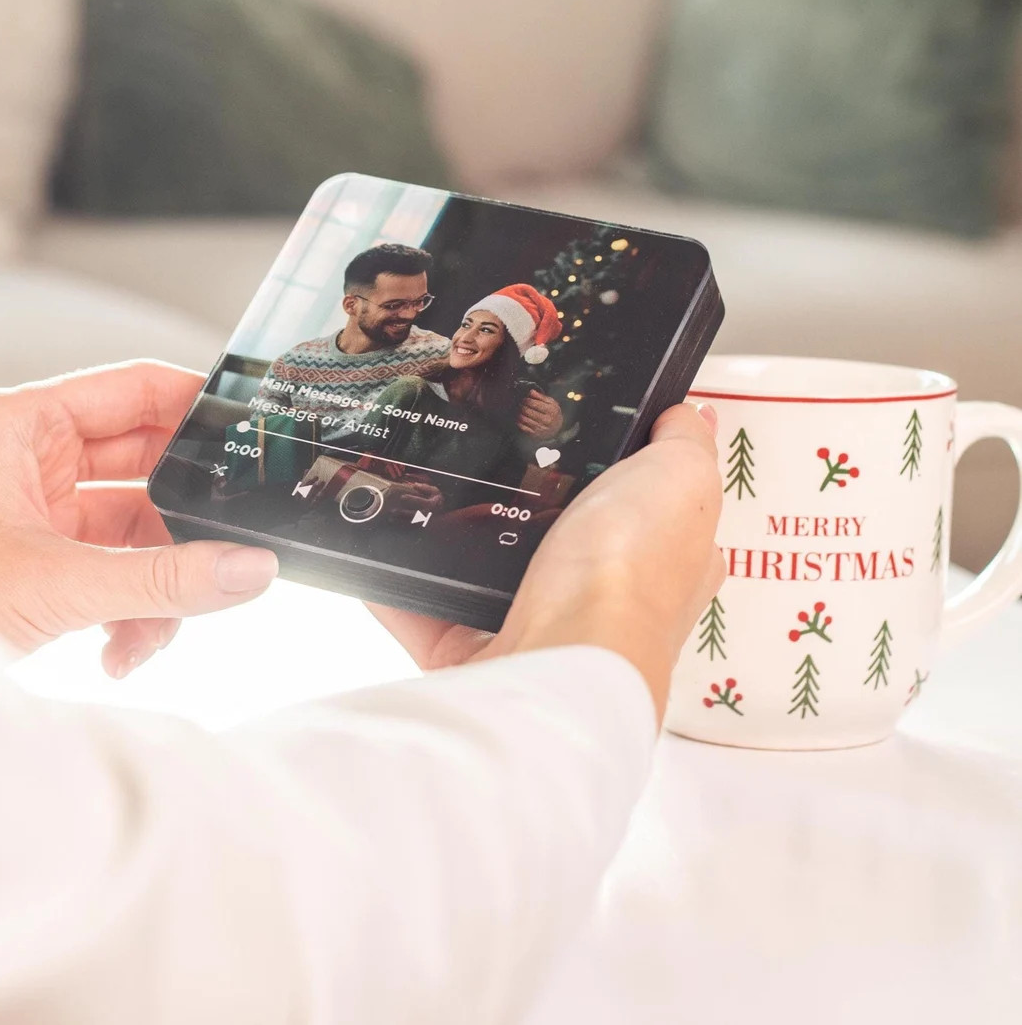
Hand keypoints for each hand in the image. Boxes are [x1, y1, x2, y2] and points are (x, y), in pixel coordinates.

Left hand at [0, 362, 279, 677]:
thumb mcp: (57, 583)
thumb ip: (162, 578)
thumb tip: (247, 568)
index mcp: (22, 426)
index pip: (131, 389)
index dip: (193, 403)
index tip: (249, 428)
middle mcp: (32, 459)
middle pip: (142, 466)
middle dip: (181, 519)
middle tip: (228, 540)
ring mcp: (38, 511)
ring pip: (134, 529)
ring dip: (156, 583)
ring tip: (150, 631)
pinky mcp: (41, 561)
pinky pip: (114, 570)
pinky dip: (129, 610)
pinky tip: (120, 650)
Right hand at [371, 403, 723, 720]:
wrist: (560, 656)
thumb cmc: (630, 571)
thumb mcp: (680, 480)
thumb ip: (684, 444)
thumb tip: (690, 413)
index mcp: (659, 559)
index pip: (646, 508)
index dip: (620, 469)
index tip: (576, 426)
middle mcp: (600, 598)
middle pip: (556, 532)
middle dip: (520, 493)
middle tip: (485, 441)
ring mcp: (532, 626)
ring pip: (485, 565)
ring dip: (454, 529)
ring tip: (425, 476)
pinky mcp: (468, 649)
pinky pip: (421, 603)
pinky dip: (397, 577)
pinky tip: (378, 530)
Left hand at [516, 388, 563, 437]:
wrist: (557, 428)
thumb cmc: (552, 413)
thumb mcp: (551, 402)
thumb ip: (540, 396)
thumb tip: (531, 391)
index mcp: (551, 410)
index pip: (535, 404)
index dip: (527, 400)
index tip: (524, 398)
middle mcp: (547, 420)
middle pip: (528, 411)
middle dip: (522, 406)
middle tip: (519, 404)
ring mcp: (541, 428)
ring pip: (525, 419)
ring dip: (519, 413)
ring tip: (518, 410)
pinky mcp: (536, 434)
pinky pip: (523, 427)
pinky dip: (519, 422)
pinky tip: (518, 418)